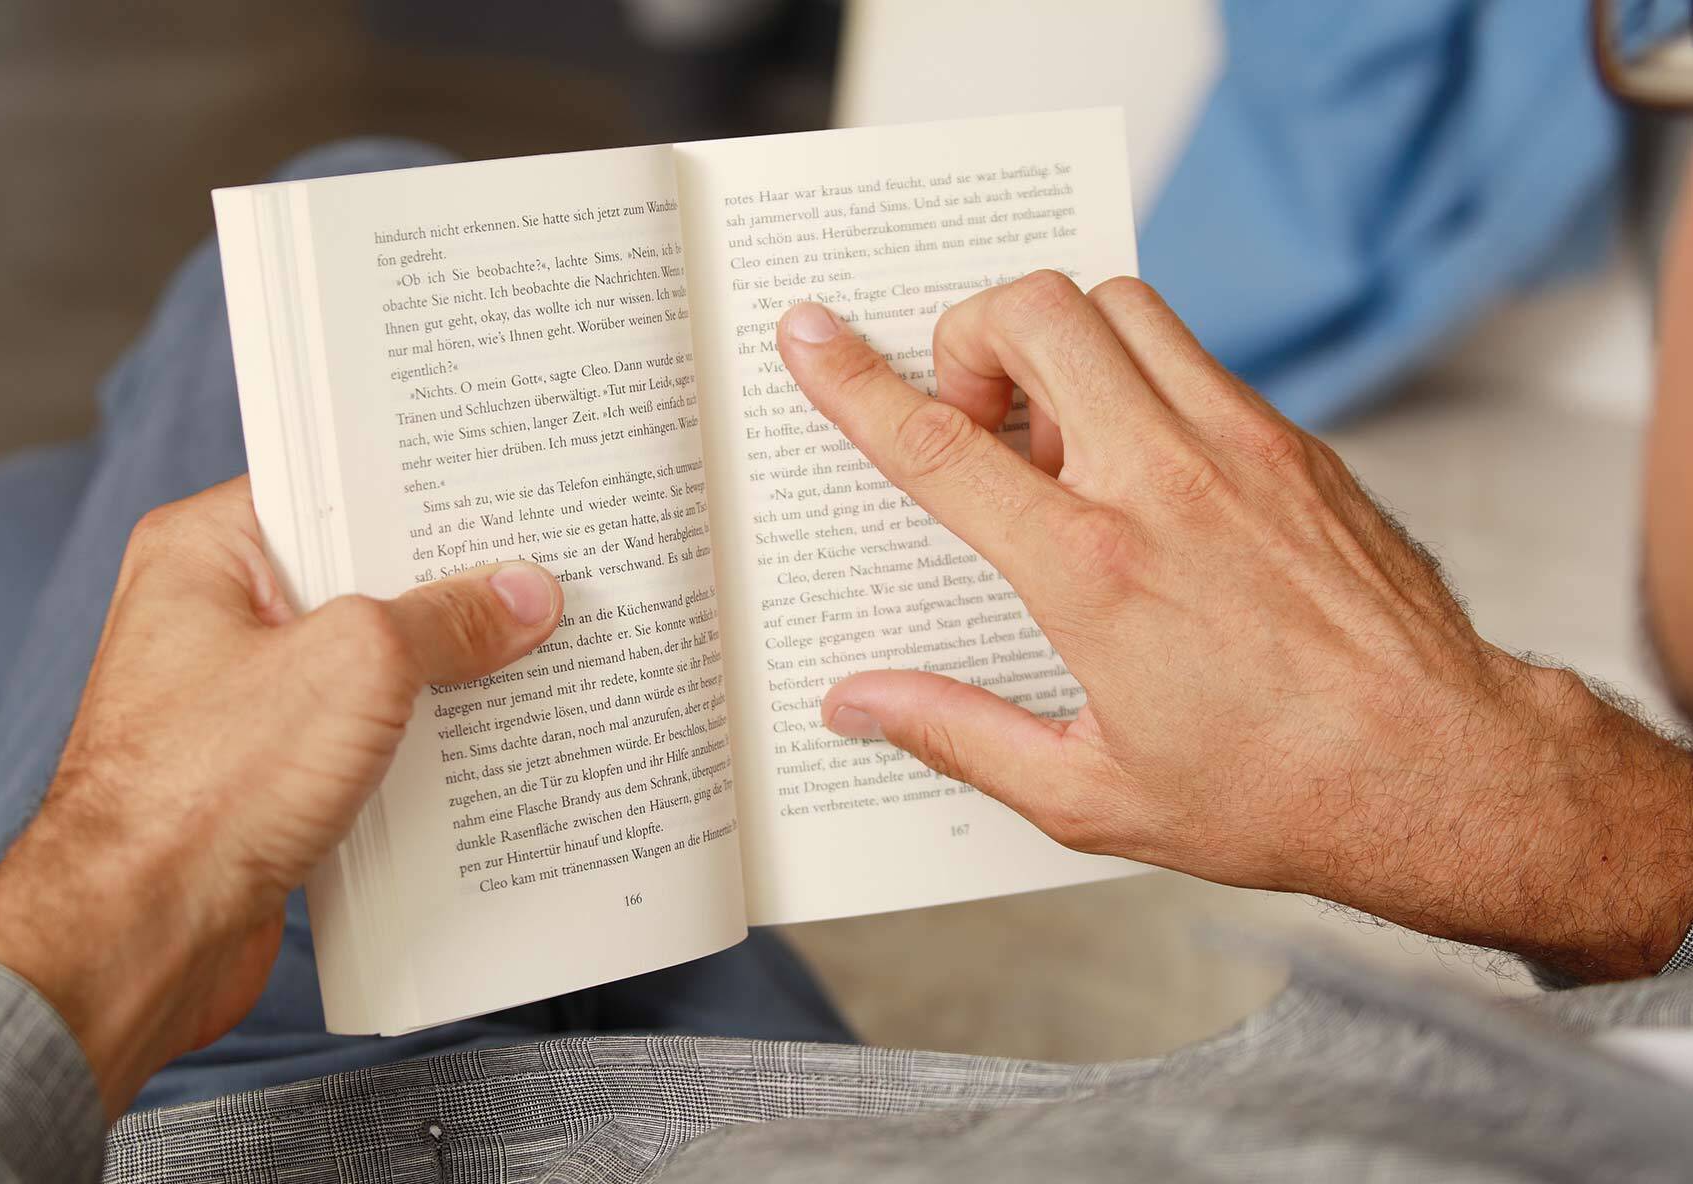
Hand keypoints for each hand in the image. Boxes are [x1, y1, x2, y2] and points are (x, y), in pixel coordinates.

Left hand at [0, 477, 561, 1116]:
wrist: (142, 936)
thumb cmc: (204, 787)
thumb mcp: (358, 665)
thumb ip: (449, 619)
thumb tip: (523, 596)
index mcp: (207, 554)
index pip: (333, 491)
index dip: (423, 494)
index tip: (507, 495)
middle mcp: (217, 618)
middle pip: (362, 580)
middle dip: (451, 587)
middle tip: (544, 572)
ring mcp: (243, 700)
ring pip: (372, 664)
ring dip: (445, 671)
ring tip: (541, 651)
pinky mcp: (270, 773)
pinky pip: (366, 735)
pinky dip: (422, 739)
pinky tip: (492, 741)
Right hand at [777, 274, 1692, 981]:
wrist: (1444, 770)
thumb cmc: (1273, 795)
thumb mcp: (1089, 794)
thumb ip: (957, 734)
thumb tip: (858, 705)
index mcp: (1091, 573)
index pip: (940, 447)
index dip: (856, 382)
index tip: (811, 336)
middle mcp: (1162, 483)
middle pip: (1034, 314)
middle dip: (970, 335)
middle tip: (975, 419)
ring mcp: (1240, 448)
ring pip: (1119, 305)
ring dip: (1059, 340)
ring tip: (1054, 435)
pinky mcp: (1296, 445)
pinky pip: (1193, 354)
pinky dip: (1139, 371)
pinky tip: (1140, 461)